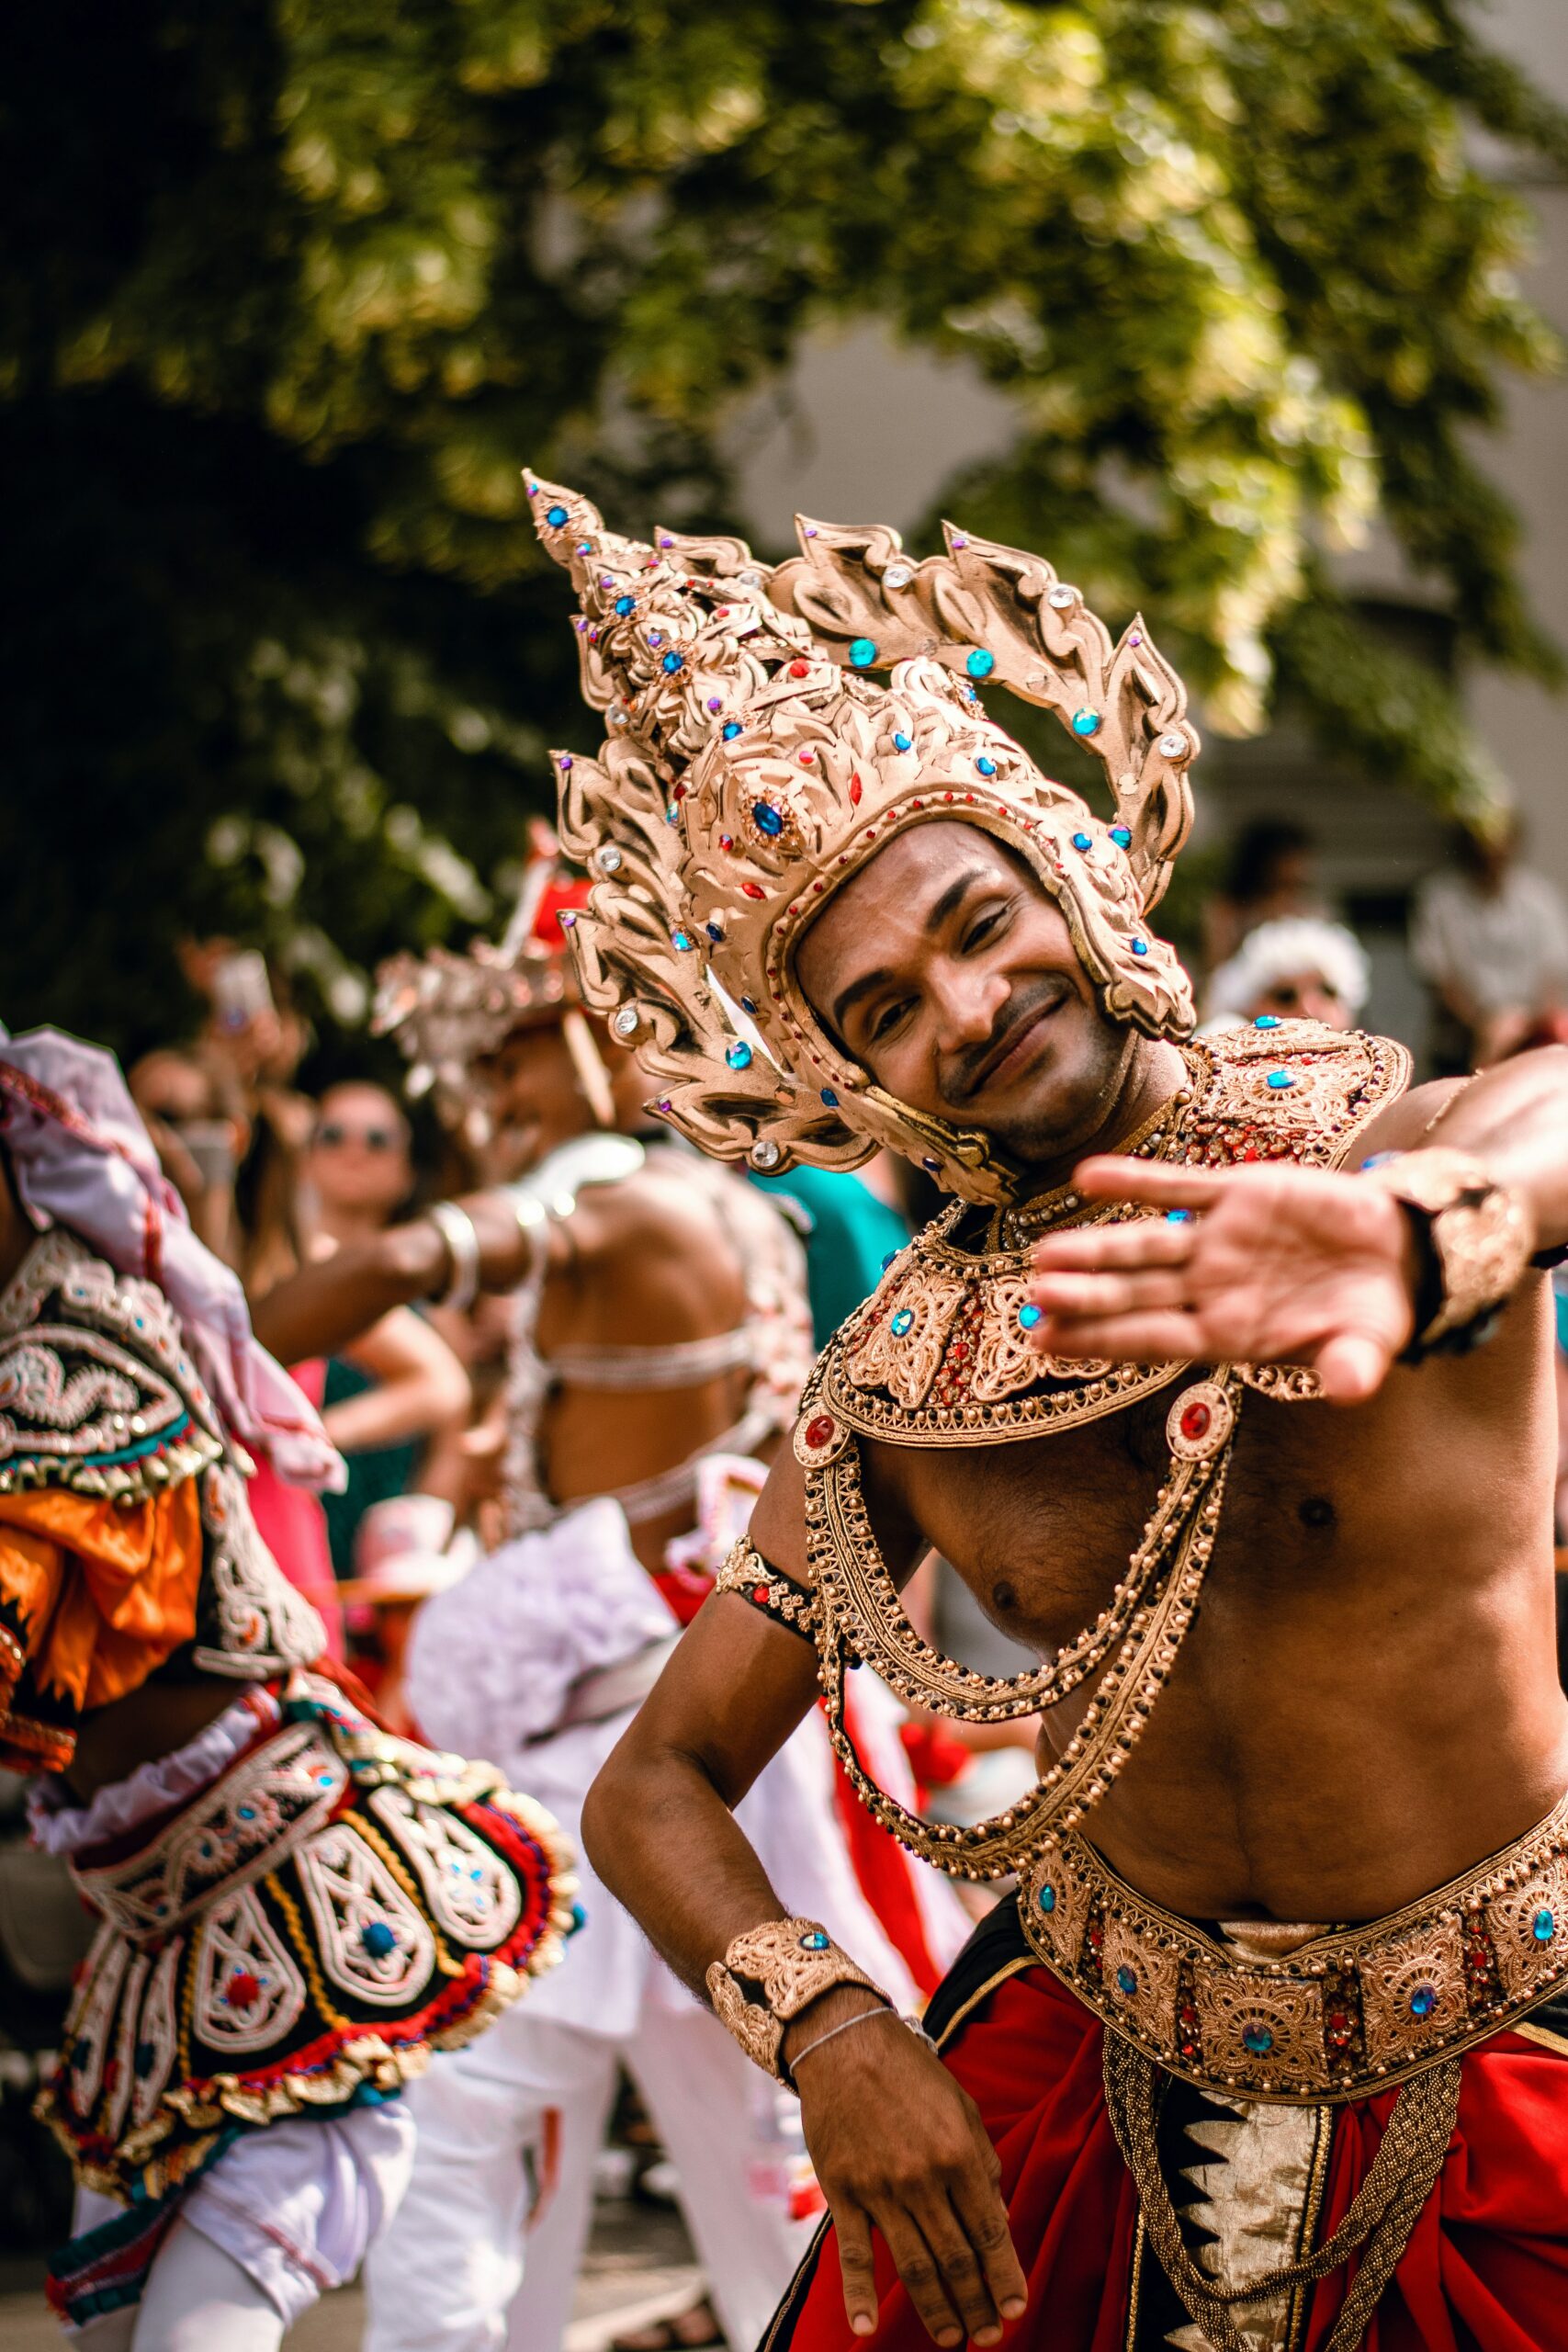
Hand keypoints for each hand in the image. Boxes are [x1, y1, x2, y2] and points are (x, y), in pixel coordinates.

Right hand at [788, 1993, 1026, 2345]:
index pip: (990, 2232)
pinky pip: (853, 2252)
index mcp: (958, 2153)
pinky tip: (867, 2327)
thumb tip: (997, 2221)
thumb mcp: (961, 2107)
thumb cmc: (911, 2072)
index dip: (1005, 2277)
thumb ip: (982, 2164)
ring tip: (951, 2340)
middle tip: (988, 2337)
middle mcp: (922, 2177)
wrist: (844, 2042)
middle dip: (976, 2303)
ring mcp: (879, 2188)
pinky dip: (859, 2293)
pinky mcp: (842, 2190)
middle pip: (956, 2258)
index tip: (1016, 2310)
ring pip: (914, 2265)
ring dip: (936, 2309)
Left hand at [1025, 1156, 1419, 1403]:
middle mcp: (1209, 1288)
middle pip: (1135, 1294)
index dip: (1102, 1340)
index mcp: (1229, 1333)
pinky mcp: (1236, 1193)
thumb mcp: (1368, 1344)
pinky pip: (1178, 1185)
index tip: (1047, 1343)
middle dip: (1086, 1296)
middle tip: (1036, 1296)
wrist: (1398, 1252)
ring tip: (1045, 1252)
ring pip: (1145, 1243)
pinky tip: (1086, 1176)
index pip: (1153, 1339)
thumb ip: (1351, 1366)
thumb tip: (1350, 1389)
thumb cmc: (1371, 1313)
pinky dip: (1135, 1180)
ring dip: (1097, 1247)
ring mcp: (1216, 1240)